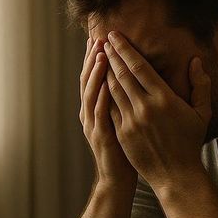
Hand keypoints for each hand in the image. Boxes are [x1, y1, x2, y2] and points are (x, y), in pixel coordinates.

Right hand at [79, 36, 135, 187]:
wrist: (117, 180)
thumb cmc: (124, 150)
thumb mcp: (120, 121)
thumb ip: (121, 100)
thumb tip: (129, 79)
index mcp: (95, 109)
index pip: (93, 77)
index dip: (95, 58)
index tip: (101, 38)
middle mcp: (89, 114)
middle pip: (88, 80)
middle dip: (93, 58)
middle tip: (99, 37)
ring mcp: (93, 125)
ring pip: (91, 93)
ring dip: (96, 73)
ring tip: (102, 53)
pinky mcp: (101, 136)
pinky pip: (100, 113)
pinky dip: (101, 97)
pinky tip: (106, 83)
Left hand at [102, 30, 211, 189]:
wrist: (176, 175)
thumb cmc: (190, 142)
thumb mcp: (202, 113)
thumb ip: (201, 85)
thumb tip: (195, 61)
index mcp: (165, 99)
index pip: (140, 67)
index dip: (125, 49)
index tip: (115, 36)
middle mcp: (145, 108)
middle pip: (122, 74)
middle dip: (111, 54)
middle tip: (102, 39)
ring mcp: (131, 121)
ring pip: (112, 89)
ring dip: (104, 70)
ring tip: (98, 56)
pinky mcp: (122, 133)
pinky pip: (109, 108)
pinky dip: (103, 93)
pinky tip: (98, 82)